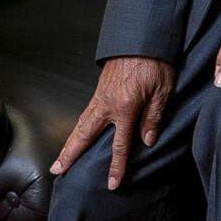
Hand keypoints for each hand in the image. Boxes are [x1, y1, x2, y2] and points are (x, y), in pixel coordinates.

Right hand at [50, 56, 174, 189]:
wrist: (142, 37)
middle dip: (71, 154)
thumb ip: (153, 117)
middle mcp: (108, 104)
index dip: (116, 166)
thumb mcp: (163, 91)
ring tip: (59, 158)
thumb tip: (147, 141)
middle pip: (85, 135)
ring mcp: (101, 96)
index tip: (112, 184)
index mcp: (126, 107)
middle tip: (57, 170)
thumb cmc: (156, 62)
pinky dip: (77, 127)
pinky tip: (76, 135)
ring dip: (69, 142)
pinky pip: (85, 113)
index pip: (120, 144)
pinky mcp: (99, 89)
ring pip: (81, 124)